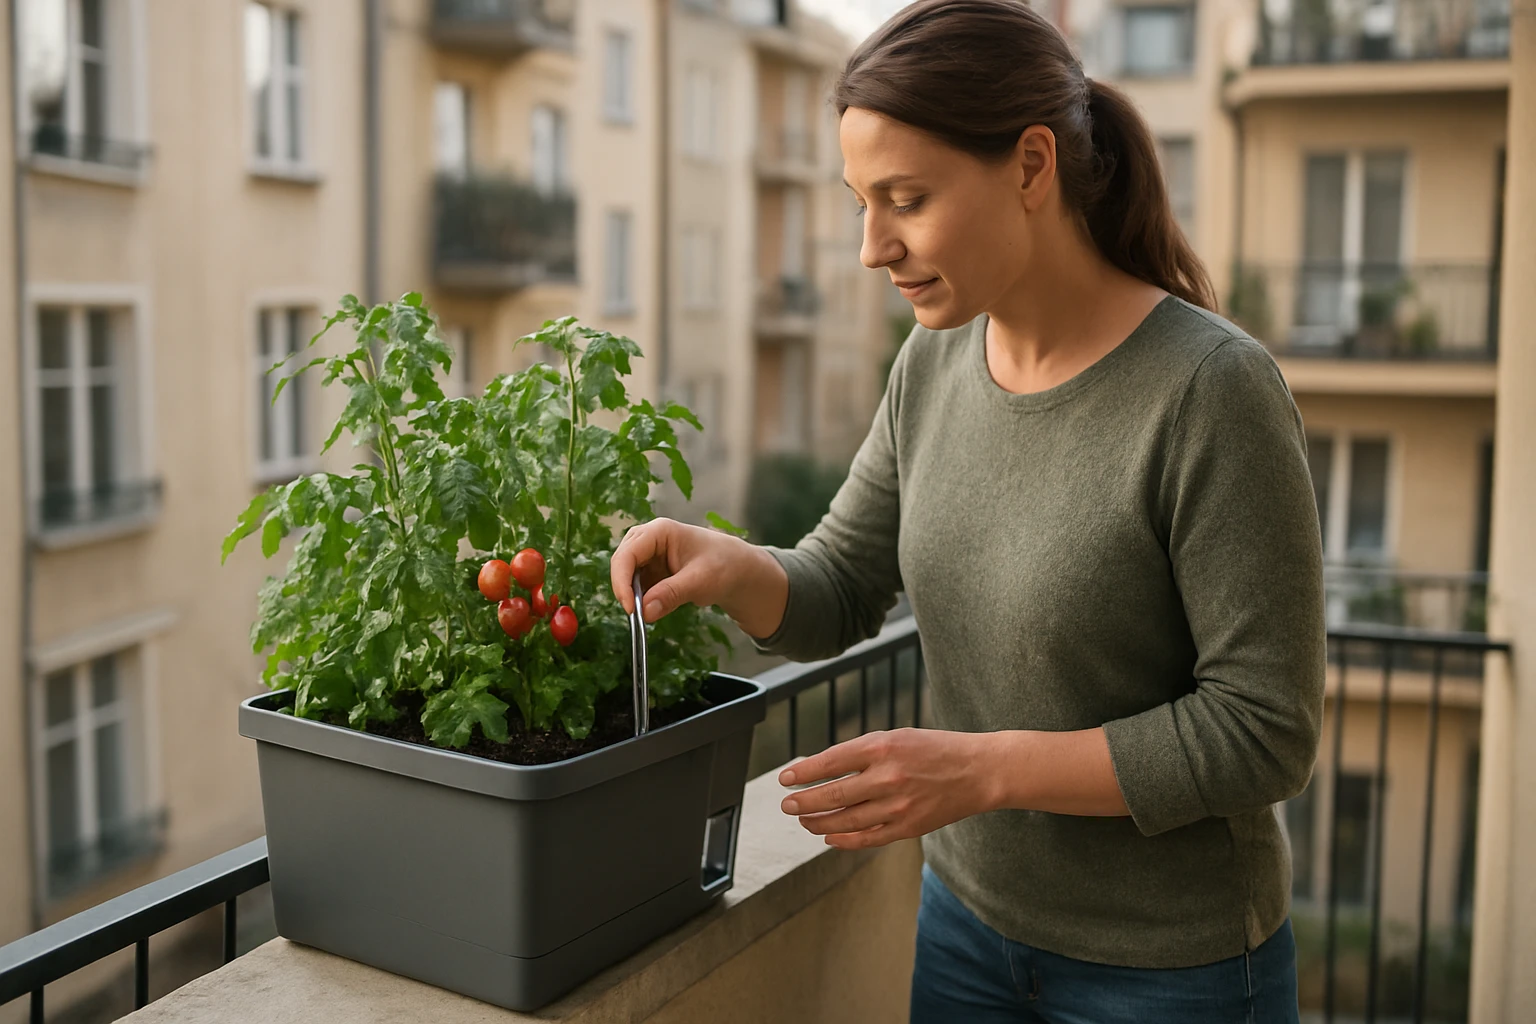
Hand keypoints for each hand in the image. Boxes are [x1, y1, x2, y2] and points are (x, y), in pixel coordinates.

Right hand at [610, 517, 788, 637]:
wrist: (738, 571)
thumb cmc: (724, 565)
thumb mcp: (700, 581)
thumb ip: (672, 594)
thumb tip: (644, 612)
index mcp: (660, 531)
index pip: (628, 554)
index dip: (622, 581)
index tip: (629, 608)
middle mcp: (649, 540)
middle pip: (622, 563)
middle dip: (625, 589)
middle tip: (635, 615)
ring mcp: (649, 556)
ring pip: (627, 577)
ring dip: (633, 596)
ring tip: (648, 613)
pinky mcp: (652, 571)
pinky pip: (637, 587)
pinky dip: (641, 600)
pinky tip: (653, 609)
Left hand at [778, 728, 1001, 849]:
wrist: (978, 771)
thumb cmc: (933, 749)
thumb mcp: (895, 737)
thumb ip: (861, 753)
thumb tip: (822, 770)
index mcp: (882, 746)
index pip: (830, 762)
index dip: (803, 772)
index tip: (785, 779)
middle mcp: (887, 777)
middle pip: (833, 794)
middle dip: (804, 801)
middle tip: (786, 805)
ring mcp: (898, 806)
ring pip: (846, 820)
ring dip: (819, 822)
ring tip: (803, 820)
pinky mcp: (908, 827)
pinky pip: (868, 838)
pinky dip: (845, 840)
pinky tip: (829, 837)